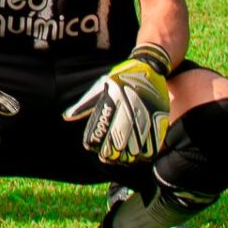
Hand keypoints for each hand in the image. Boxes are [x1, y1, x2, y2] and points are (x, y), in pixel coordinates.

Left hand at [63, 44, 171, 164]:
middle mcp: (129, 106)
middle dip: (111, 152)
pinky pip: (153, 143)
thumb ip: (85, 104)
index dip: (96, 142)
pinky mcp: (160, 118)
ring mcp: (146, 113)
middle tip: (106, 157)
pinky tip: (139, 156)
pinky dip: (146, 153)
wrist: (149, 68)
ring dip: (128, 156)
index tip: (93, 148)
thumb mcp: (101, 86)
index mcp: (113, 98)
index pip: (102, 127)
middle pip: (119, 139)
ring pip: (136, 145)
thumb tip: (67, 117)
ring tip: (121, 159)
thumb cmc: (121, 78)